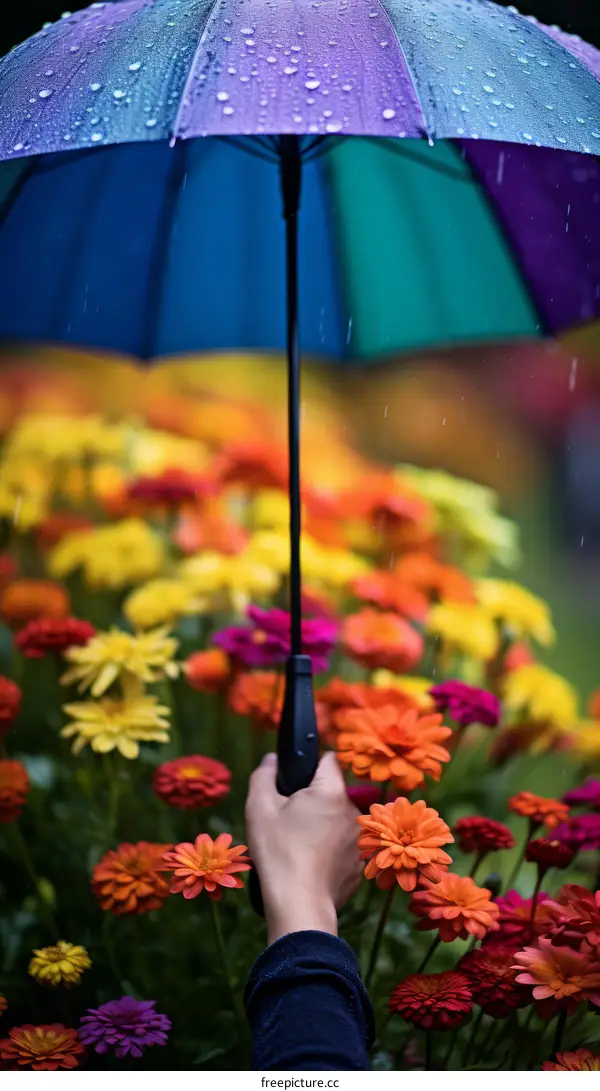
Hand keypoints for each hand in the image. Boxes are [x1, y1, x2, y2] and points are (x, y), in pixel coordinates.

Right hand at [245, 751, 362, 943]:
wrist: (299, 904)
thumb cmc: (278, 851)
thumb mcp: (260, 807)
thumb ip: (264, 774)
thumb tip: (272, 759)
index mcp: (332, 790)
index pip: (328, 760)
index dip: (310, 766)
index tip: (295, 782)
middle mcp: (353, 810)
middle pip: (332, 793)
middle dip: (314, 800)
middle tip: (290, 820)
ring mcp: (360, 839)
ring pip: (338, 821)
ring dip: (324, 826)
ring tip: (300, 846)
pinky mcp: (360, 864)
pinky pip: (344, 847)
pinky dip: (331, 850)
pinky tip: (312, 864)